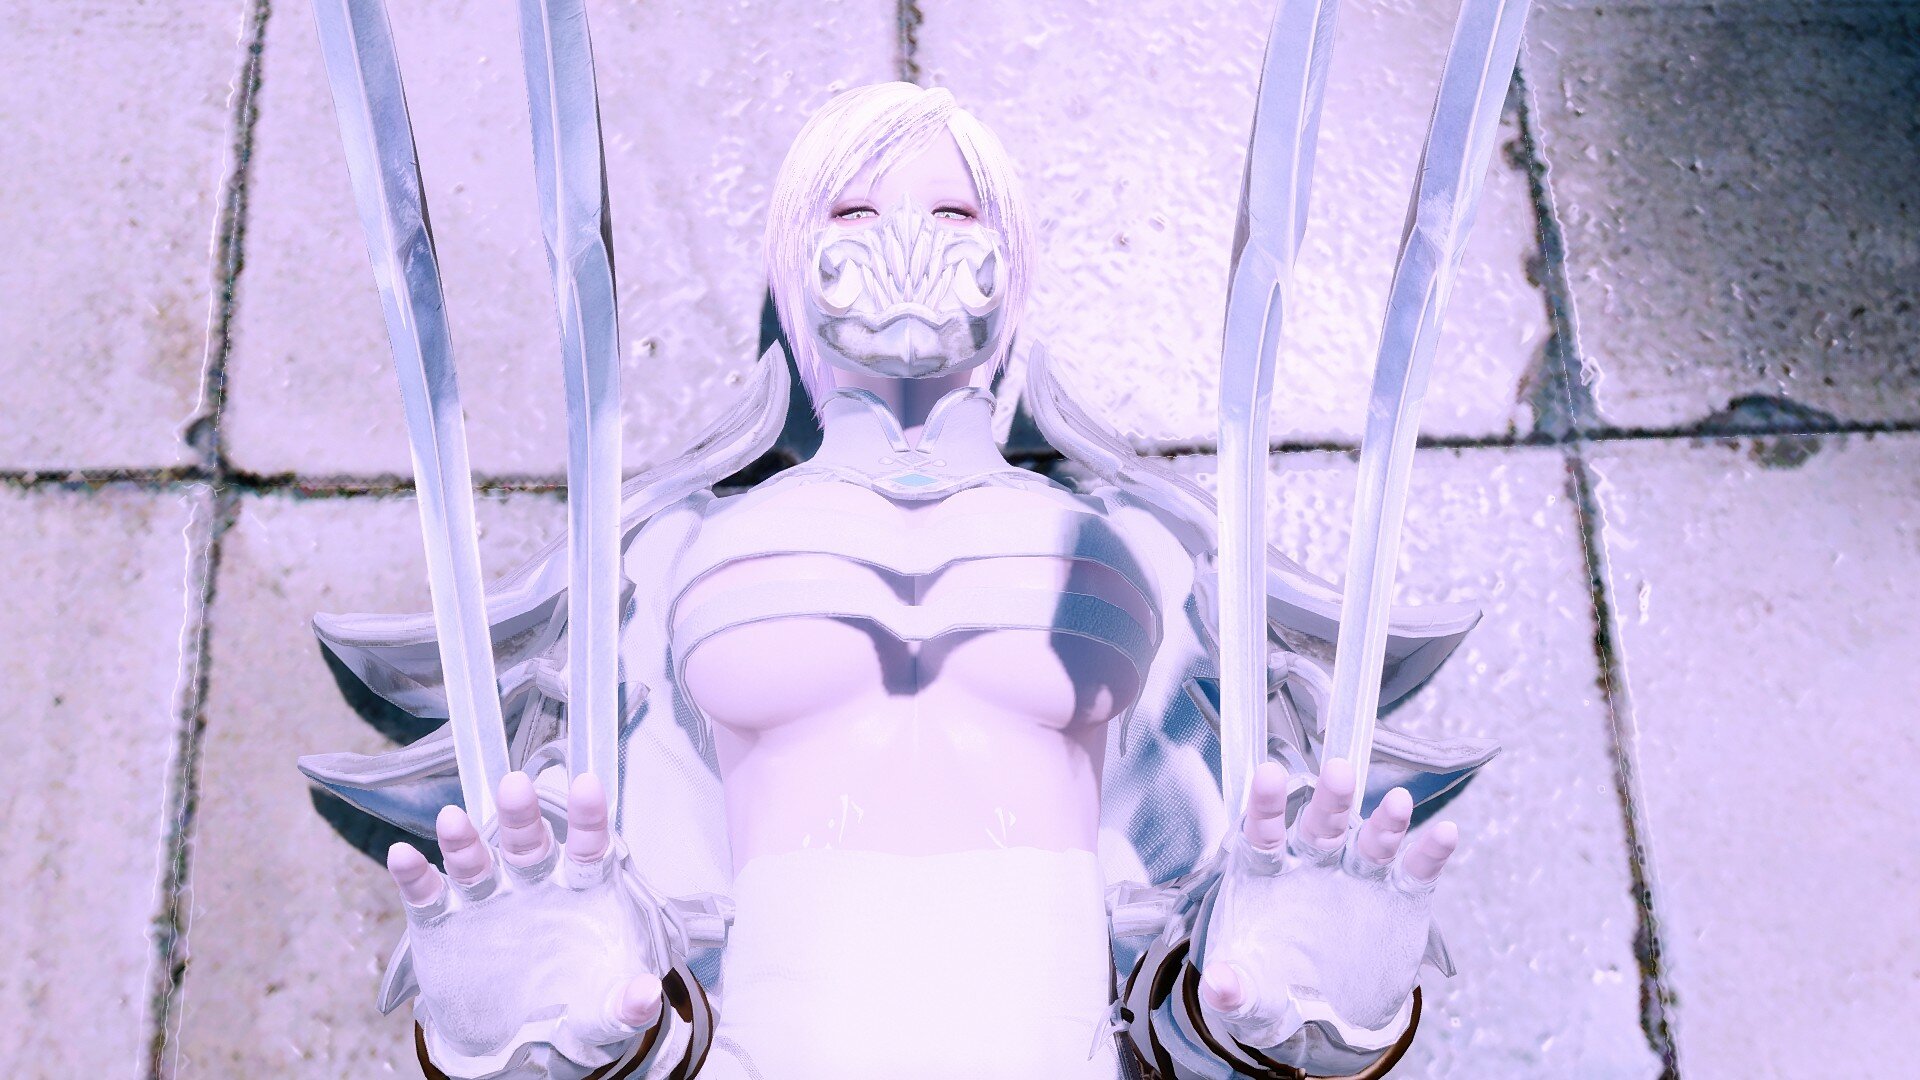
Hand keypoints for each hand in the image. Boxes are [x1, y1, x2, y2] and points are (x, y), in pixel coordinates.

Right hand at [388, 771, 665, 1066]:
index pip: (588, 849)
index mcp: (580, 891)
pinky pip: (427, 895)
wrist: (518, 1042)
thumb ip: (627, 1005)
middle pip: (528, 843)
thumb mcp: (606, 1012)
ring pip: (475, 864)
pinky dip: (414, 876)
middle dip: (521, 816)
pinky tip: (402, 856)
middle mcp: (533, 885)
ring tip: (451, 819)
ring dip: (463, 842)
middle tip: (516, 785)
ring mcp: (486, 901)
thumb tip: (648, 996)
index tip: (588, 785)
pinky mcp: (443, 923)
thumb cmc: (575, 1008)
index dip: (588, 818)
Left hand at [1196, 759, 1458, 1064]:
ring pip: (1370, 843)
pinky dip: (1430, 853)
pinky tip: (1446, 833)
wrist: (1322, 1018)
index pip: (1264, 835)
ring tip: (1400, 801)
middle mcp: (1313, 867)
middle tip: (1339, 771)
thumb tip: (1216, 986)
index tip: (1269, 775)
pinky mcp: (1399, 900)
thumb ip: (1234, 989)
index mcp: (1267, 877)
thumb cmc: (1272, 992)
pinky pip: (1416, 872)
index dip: (1266, 806)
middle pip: (1321, 828)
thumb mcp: (1249, 997)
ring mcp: (1358, 880)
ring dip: (1385, 823)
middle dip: (1330, 801)